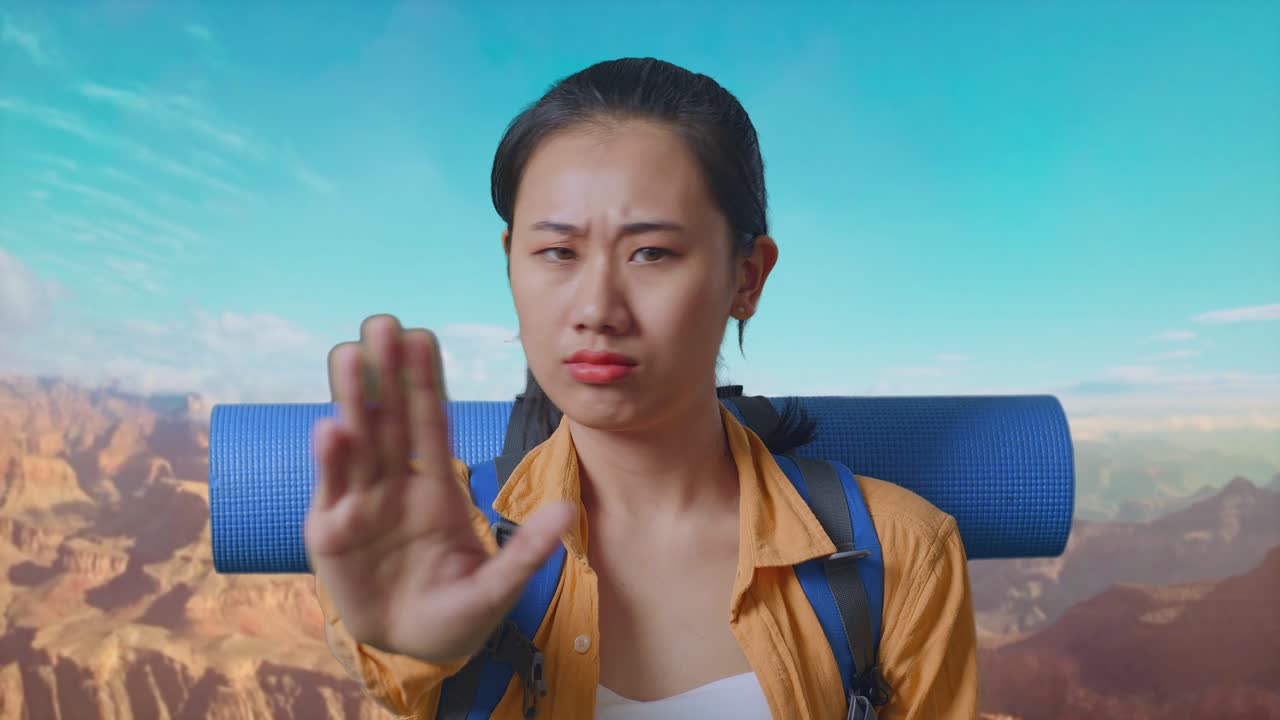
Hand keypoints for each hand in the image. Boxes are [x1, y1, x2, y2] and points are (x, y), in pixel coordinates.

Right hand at [304, 314, 573, 661]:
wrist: (412, 649)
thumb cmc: (458, 614)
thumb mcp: (497, 588)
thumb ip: (526, 551)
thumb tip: (565, 511)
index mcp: (436, 491)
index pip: (430, 425)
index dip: (425, 382)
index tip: (422, 336)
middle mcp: (395, 488)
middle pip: (390, 421)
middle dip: (386, 374)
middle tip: (382, 322)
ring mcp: (361, 507)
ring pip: (357, 444)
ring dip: (351, 400)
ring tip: (348, 354)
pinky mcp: (331, 534)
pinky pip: (333, 492)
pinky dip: (331, 462)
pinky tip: (330, 427)